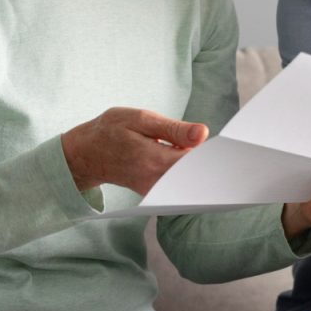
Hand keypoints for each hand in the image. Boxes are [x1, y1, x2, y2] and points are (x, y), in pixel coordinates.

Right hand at [62, 107, 207, 194]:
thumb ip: (173, 128)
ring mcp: (155, 190)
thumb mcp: (140, 119)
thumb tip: (203, 134)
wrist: (86, 153)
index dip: (213, 154)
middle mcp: (156, 180)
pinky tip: (189, 160)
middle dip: (210, 163)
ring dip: (199, 168)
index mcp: (154, 159)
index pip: (196, 164)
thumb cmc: (112, 130)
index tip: (225, 145)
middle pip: (196, 177)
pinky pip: (179, 185)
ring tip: (203, 153)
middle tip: (219, 150)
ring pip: (188, 182)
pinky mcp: (155, 192)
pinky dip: (188, 173)